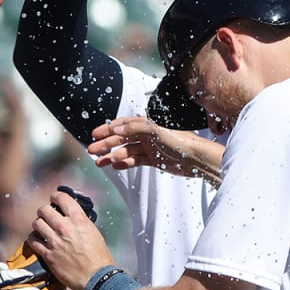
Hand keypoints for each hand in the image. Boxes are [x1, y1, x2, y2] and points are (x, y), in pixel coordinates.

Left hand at [29, 190, 114, 289]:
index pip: (62, 198)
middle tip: (46, 215)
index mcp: (79, 220)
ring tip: (41, 227)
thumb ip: (81, 223)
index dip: (56, 197)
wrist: (96, 278)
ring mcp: (55, 241)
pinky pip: (33, 241)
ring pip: (37, 223)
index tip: (54, 199)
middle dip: (44, 211)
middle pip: (44, 209)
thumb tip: (72, 218)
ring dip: (38, 224)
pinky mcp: (48, 255)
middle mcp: (65, 227)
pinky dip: (33, 238)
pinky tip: (37, 240)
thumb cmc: (99, 257)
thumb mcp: (94, 233)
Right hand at [88, 116, 223, 180]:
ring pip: (127, 150)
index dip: (108, 129)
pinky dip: (125, 163)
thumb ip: (135, 128)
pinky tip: (116, 166)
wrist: (198, 158)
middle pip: (122, 138)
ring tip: (100, 162)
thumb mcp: (156, 130)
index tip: (94, 134)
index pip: (123, 124)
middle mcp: (148, 134)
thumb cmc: (181, 141)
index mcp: (148, 123)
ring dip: (113, 155)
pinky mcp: (155, 159)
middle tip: (91, 150)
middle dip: (106, 144)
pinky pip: (136, 160)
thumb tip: (115, 128)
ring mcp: (151, 147)